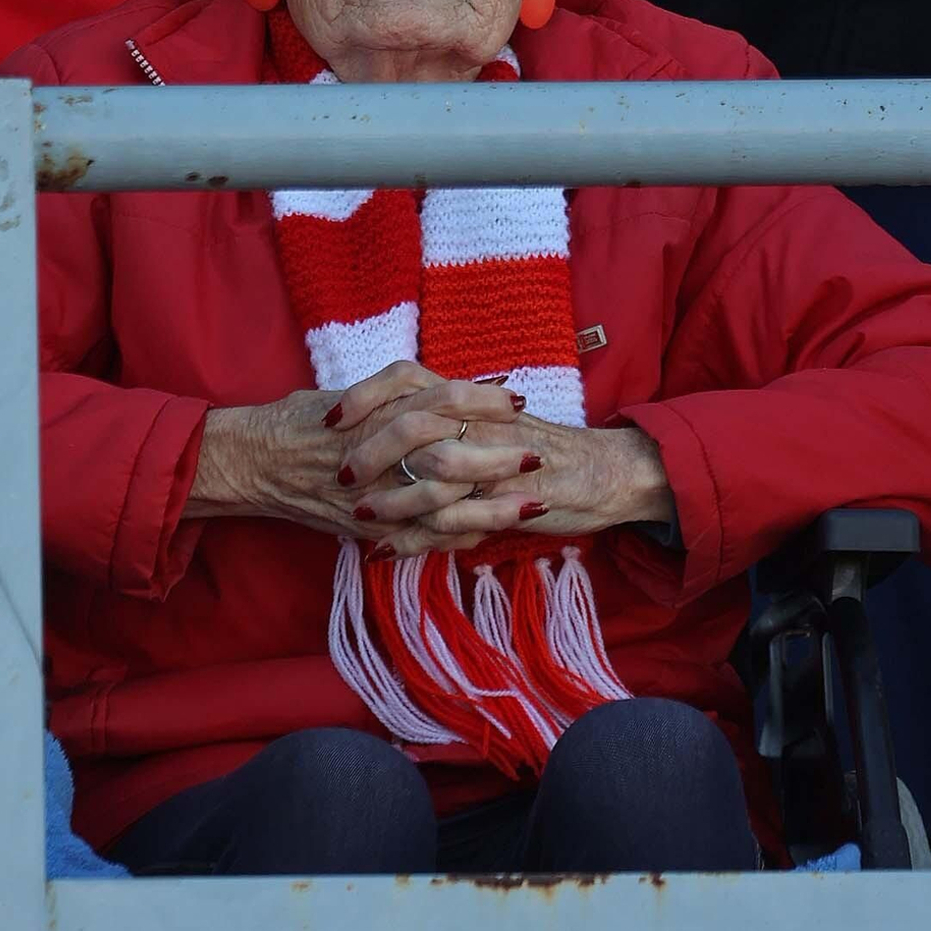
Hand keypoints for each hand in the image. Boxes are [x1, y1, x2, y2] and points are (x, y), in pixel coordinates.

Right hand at [191, 362, 520, 540]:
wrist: (253, 461)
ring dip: (490, 504)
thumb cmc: (300, 419)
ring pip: (441, 502)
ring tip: (531, 503)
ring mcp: (373, 494)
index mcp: (378, 409)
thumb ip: (398, 394)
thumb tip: (451, 391)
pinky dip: (453, 536)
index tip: (518, 399)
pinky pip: (418, 536)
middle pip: (450, 452)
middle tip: (538, 454)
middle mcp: (378, 451)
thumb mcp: (353, 393)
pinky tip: (486, 535)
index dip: (484, 399)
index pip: (443, 398)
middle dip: (498, 456)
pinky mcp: (365, 528)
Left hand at [348, 412, 673, 560]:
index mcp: (470, 400)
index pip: (408, 380)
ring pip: (431, 476)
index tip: (330, 416)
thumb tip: (391, 417)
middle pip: (413, 425)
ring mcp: (495, 463)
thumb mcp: (490, 422)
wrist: (601, 472)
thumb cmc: (539, 446)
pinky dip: (416, 539)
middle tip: (338, 472)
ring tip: (355, 516)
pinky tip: (385, 551)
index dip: (366, 396)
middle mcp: (480, 423)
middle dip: (370, 450)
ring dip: (390, 499)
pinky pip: (455, 521)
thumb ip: (448, 417)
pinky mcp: (508, 502)